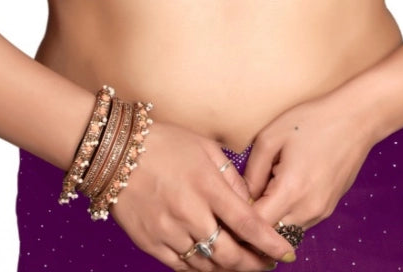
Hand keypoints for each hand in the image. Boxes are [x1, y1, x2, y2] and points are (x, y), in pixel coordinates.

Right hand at [111, 120, 296, 270]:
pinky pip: (182, 267)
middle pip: (230, 255)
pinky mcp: (150, 243)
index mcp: (207, 185)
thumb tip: (249, 205)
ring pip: (207, 265)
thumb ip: (231, 178)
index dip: (270, 243)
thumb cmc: (164, 143)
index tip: (287, 253)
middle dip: (253, 264)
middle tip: (266, 263)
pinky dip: (200, 267)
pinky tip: (211, 262)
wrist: (114, 151)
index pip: (248, 223)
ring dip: (228, 268)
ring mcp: (168, 231)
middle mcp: (189, 212)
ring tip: (241, 262)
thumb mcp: (204, 148)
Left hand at [243, 92, 375, 235]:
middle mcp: (308, 209)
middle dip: (255, 222)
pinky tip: (285, 187)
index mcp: (291, 191)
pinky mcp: (329, 209)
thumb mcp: (271, 136)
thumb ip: (252, 171)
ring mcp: (321, 212)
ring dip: (273, 219)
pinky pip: (301, 222)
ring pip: (286, 232)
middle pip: (271, 235)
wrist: (356, 119)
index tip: (230, 204)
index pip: (256, 226)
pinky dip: (288, 214)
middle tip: (245, 198)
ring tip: (266, 189)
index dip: (240, 218)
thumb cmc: (312, 121)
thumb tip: (244, 195)